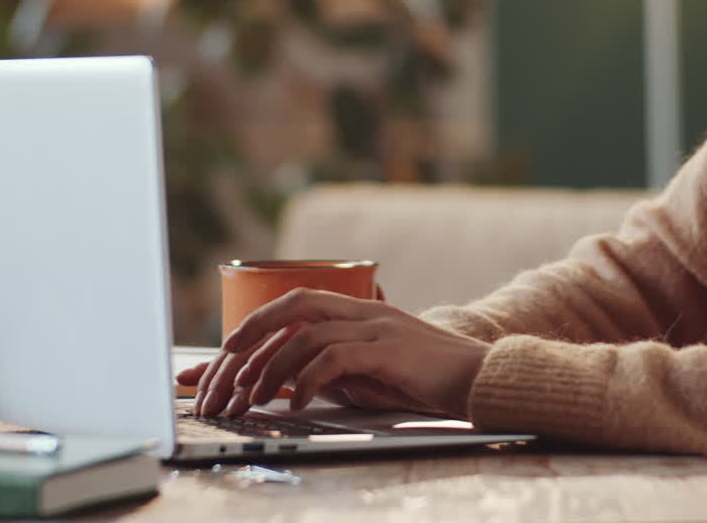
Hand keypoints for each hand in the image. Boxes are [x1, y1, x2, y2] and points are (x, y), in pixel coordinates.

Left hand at [177, 289, 490, 419]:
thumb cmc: (427, 379)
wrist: (482, 379)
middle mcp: (366, 311)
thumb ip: (335, 365)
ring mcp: (379, 327)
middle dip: (254, 328)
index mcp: (360, 310)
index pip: (297, 303)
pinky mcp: (390, 351)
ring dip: (274, 366)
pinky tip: (299, 402)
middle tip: (224, 362)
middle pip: (296, 302)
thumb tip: (291, 380)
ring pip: (309, 333)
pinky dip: (309, 380)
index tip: (226, 351)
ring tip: (256, 397)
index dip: (258, 322)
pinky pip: (337, 358)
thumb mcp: (372, 369)